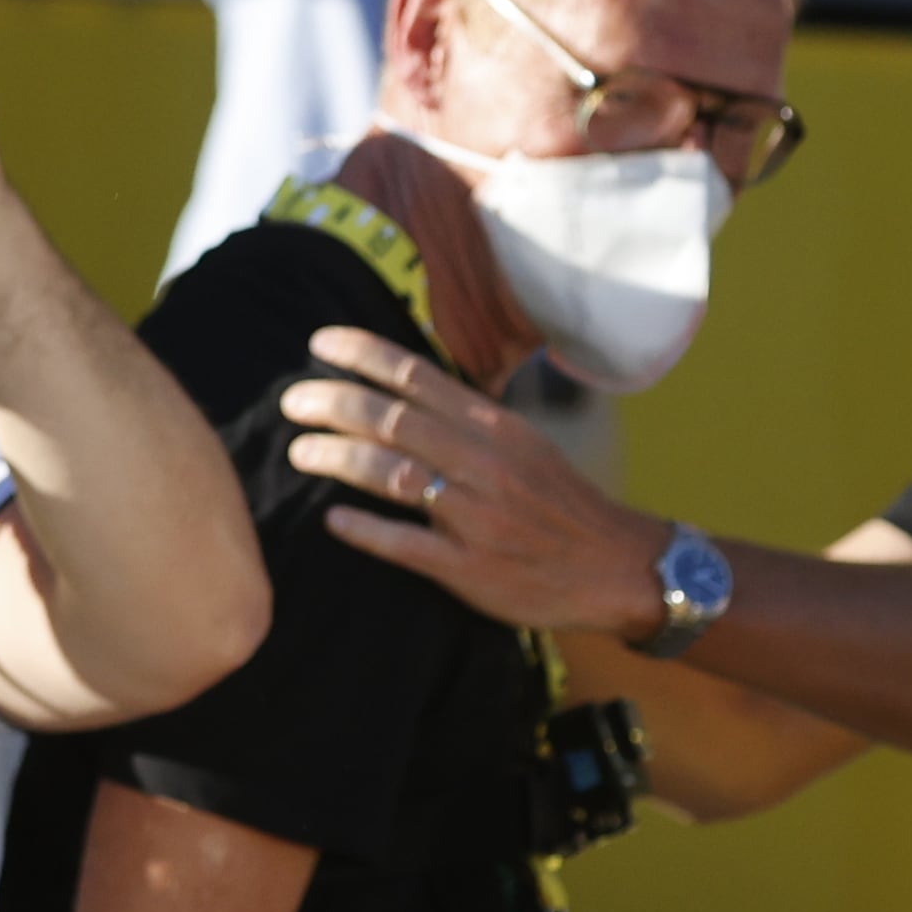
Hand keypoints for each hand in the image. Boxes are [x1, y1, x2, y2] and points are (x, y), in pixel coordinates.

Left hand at [278, 327, 664, 634]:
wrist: (620, 568)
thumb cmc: (559, 504)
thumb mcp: (523, 445)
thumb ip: (464, 420)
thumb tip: (399, 390)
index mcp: (494, 428)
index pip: (417, 377)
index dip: (363, 355)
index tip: (320, 343)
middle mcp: (484, 463)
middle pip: (392, 420)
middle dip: (333, 404)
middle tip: (291, 402)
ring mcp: (477, 516)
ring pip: (392, 475)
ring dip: (337, 459)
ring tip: (299, 454)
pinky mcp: (471, 568)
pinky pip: (406, 544)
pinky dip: (364, 529)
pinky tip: (333, 520)